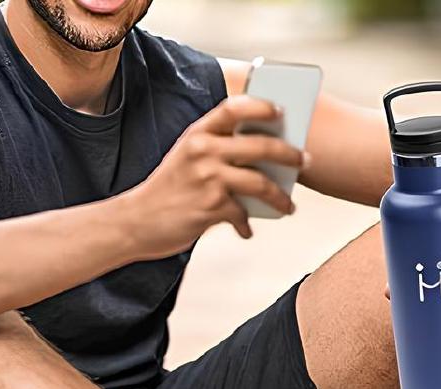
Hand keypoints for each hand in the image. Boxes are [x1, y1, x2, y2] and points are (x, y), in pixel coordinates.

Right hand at [123, 95, 306, 259]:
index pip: (233, 108)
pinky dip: (246, 225)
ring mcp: (207, 178)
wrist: (135, 222)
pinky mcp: (211, 207)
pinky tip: (245, 230)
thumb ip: (216, 151)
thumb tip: (265, 157)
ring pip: (260, 183)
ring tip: (288, 206)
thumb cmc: (167, 191)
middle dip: (289, 154)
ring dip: (280, 197)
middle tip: (305, 161)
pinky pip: (243, 214)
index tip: (282, 111)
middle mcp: (203, 151)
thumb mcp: (185, 159)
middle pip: (260, 145)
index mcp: (197, 134)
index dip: (261, 106)